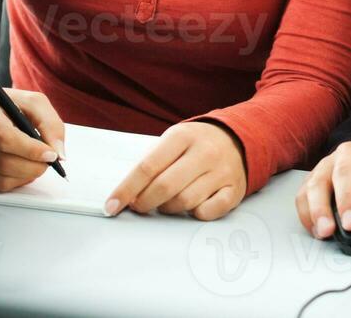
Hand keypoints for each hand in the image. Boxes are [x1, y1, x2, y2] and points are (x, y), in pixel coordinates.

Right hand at [0, 85, 65, 192]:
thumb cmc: (7, 103)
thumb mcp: (33, 102)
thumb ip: (50, 124)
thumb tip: (58, 153)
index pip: (4, 136)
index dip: (30, 149)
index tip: (51, 155)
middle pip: (2, 160)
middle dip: (32, 165)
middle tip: (48, 161)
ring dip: (27, 174)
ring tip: (37, 162)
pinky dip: (16, 180)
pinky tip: (23, 167)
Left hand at [105, 121, 246, 220]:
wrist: (238, 138)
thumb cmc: (195, 144)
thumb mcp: (172, 142)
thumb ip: (150, 164)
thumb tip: (126, 196)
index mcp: (183, 136)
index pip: (147, 167)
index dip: (125, 189)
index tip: (111, 206)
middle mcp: (205, 152)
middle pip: (165, 187)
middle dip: (144, 203)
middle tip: (140, 205)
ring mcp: (222, 171)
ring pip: (184, 202)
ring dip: (168, 208)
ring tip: (167, 202)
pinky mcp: (234, 189)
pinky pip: (208, 212)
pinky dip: (195, 214)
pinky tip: (193, 205)